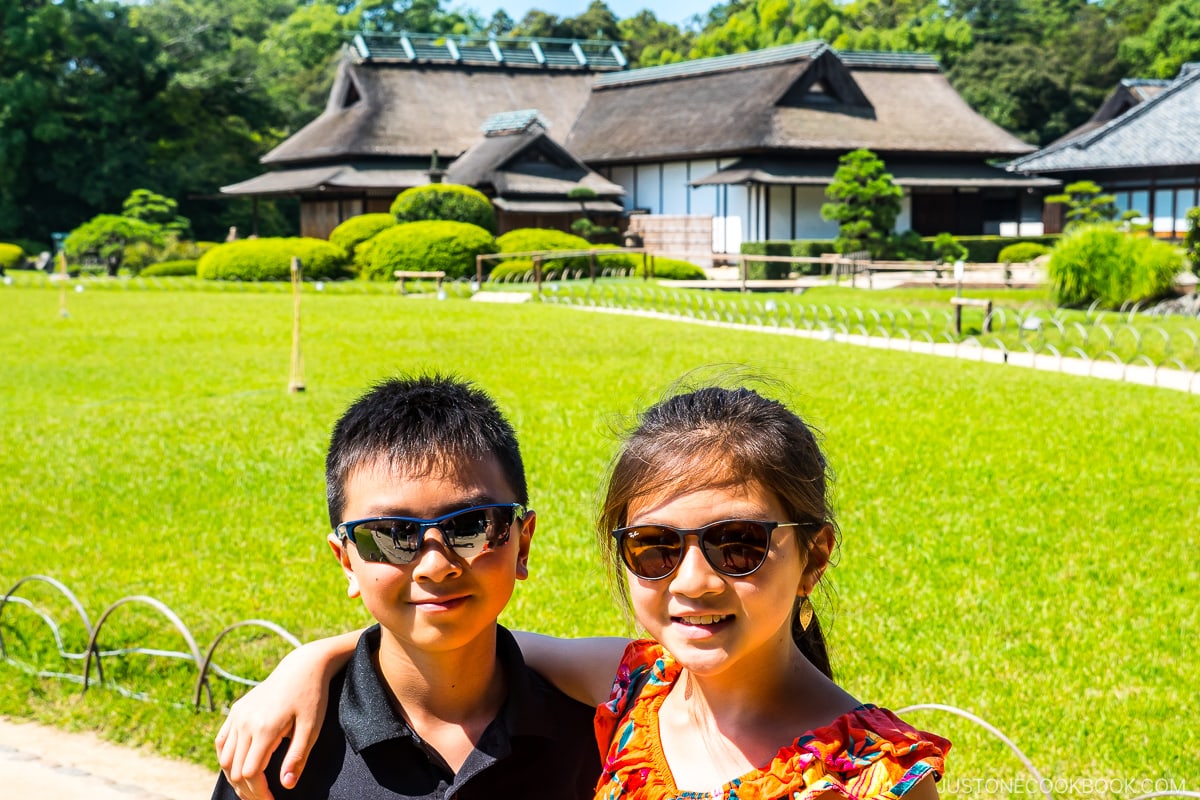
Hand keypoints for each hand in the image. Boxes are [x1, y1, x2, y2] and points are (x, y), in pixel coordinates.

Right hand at [214, 632, 357, 799]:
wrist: (302, 667)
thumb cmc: (311, 697)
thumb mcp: (311, 728)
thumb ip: (297, 757)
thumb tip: (287, 785)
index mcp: (264, 728)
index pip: (250, 773)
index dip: (259, 793)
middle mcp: (245, 722)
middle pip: (234, 770)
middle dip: (247, 791)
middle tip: (263, 799)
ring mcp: (237, 715)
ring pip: (224, 758)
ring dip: (234, 778)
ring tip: (251, 789)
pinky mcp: (236, 710)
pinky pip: (222, 741)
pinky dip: (226, 759)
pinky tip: (238, 768)